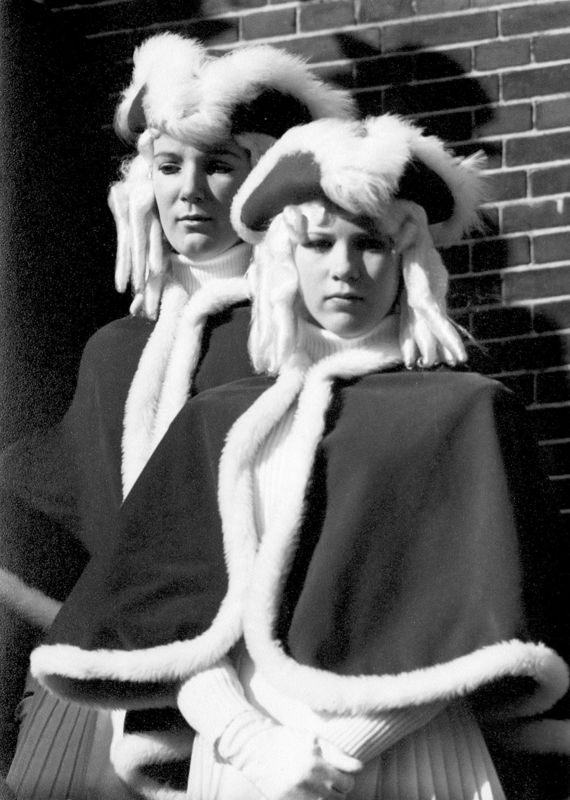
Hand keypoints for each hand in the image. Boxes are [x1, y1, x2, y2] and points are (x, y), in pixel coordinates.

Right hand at [217, 712, 361, 799]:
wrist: (256, 749)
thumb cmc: (287, 741)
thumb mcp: (313, 739)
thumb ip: (336, 753)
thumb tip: (359, 767)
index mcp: (319, 757)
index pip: (351, 774)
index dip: (350, 773)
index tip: (346, 771)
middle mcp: (312, 776)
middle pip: (344, 791)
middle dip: (341, 785)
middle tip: (331, 778)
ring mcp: (302, 792)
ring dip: (330, 796)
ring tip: (320, 785)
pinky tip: (310, 792)